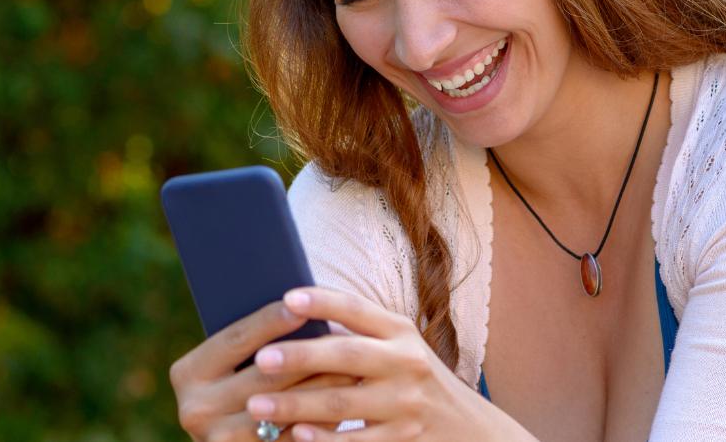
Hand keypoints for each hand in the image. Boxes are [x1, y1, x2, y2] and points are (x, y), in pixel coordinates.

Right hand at [172, 300, 357, 440]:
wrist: (235, 440)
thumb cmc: (244, 384)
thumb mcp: (235, 364)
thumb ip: (255, 343)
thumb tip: (302, 307)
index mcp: (188, 373)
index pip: (235, 340)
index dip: (270, 320)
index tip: (304, 303)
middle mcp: (195, 409)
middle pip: (263, 377)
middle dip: (309, 356)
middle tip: (346, 337)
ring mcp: (218, 440)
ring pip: (281, 410)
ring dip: (321, 389)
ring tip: (354, 368)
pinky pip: (290, 439)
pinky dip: (320, 422)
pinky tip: (345, 404)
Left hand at [244, 288, 534, 440]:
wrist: (469, 429)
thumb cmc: (413, 380)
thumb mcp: (399, 347)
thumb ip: (359, 332)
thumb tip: (290, 310)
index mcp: (400, 332)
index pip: (358, 310)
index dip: (324, 302)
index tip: (287, 298)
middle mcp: (406, 363)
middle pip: (347, 356)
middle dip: (301, 357)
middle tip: (261, 359)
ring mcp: (406, 405)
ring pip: (343, 404)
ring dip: (296, 404)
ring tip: (257, 405)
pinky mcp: (402, 440)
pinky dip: (324, 440)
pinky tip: (297, 435)